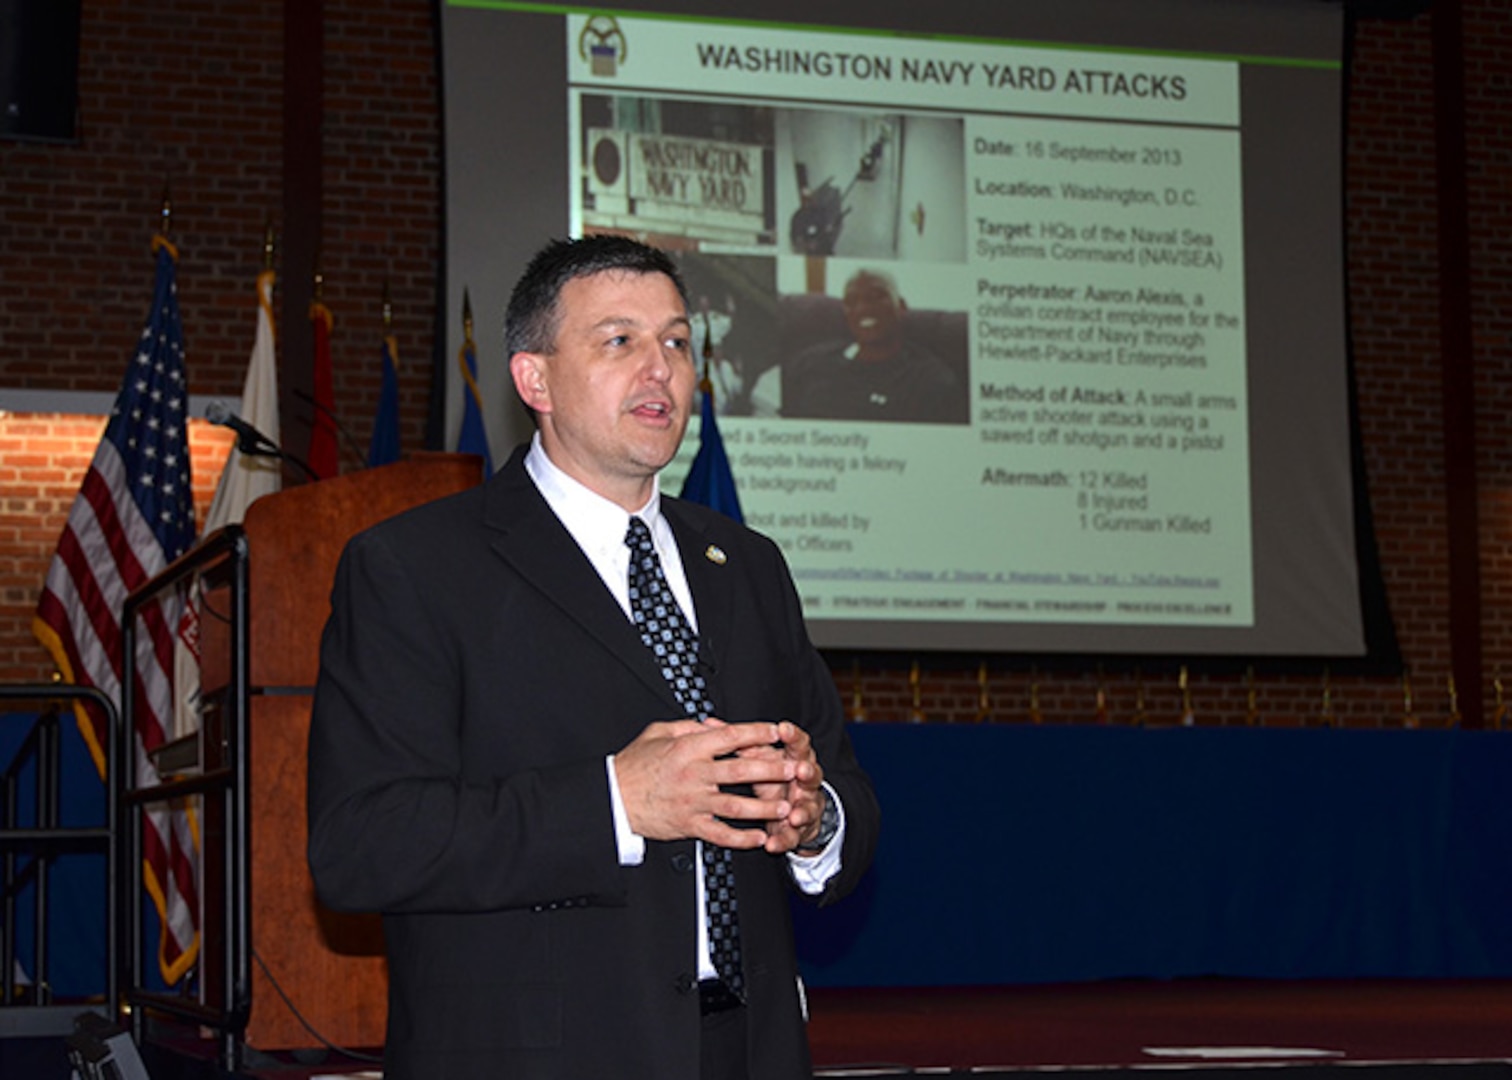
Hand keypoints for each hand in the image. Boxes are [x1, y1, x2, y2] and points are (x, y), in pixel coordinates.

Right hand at [613, 719, 796, 848]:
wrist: (612, 798)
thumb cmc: (633, 764)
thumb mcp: (657, 732)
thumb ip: (687, 727)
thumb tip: (712, 724)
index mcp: (688, 748)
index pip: (731, 737)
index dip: (758, 733)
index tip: (778, 732)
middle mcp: (694, 774)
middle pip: (741, 771)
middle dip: (772, 770)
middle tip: (793, 769)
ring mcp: (692, 802)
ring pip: (736, 806)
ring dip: (764, 808)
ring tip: (786, 807)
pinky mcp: (688, 825)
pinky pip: (720, 834)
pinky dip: (742, 838)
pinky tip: (760, 838)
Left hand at [740, 720, 825, 854]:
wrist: (796, 809)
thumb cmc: (773, 776)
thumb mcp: (760, 757)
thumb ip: (740, 741)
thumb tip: (710, 724)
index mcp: (795, 759)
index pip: (798, 744)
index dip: (792, 736)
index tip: (783, 729)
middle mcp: (805, 781)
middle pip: (811, 774)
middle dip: (807, 772)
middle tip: (800, 770)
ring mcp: (805, 806)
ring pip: (807, 807)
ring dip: (802, 811)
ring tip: (794, 815)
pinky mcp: (798, 830)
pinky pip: (792, 836)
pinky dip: (783, 840)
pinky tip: (773, 843)